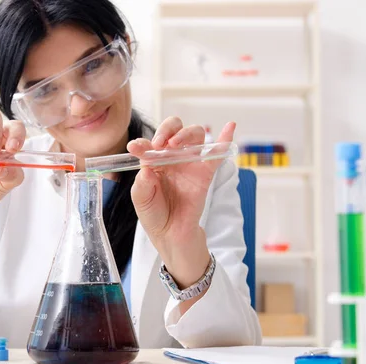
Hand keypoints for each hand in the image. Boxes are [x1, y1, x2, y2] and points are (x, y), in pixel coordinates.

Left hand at [129, 117, 235, 289]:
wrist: (171, 235)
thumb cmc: (154, 214)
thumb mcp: (141, 199)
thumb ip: (142, 182)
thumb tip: (147, 166)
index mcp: (154, 161)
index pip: (150, 144)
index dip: (143, 142)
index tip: (135, 148)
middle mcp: (172, 158)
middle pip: (174, 130)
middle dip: (166, 130)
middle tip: (159, 144)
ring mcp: (190, 163)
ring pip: (194, 136)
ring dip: (185, 134)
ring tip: (175, 143)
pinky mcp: (205, 173)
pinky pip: (216, 154)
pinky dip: (224, 139)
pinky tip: (230, 126)